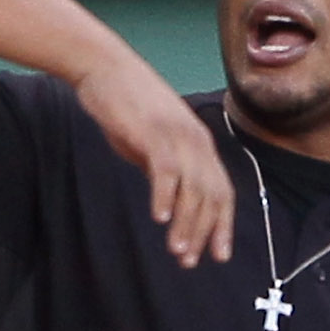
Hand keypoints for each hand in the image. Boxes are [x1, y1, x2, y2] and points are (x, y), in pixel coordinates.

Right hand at [70, 57, 231, 270]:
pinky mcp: (154, 132)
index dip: (223, 225)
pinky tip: (158, 219)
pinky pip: (166, 170)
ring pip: (193, 188)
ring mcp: (178, 136)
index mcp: (200, 145)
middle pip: (211, 196)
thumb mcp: (152, 144)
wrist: (105, 68)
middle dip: (203, 233)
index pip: (222, 192)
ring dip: (186, 223)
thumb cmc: (127, 107)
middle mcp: (197, 141)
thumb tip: (171, 201)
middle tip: (189, 262)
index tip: (218, 255)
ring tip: (177, 251)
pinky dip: (165, 196)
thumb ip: (165, 170)